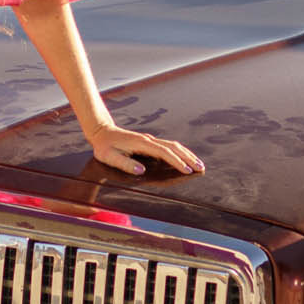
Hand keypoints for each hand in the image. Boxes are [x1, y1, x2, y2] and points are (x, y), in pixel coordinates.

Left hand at [84, 122, 202, 179]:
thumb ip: (125, 164)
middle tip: (201, 168)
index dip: (176, 162)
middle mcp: (149, 140)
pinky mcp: (149, 142)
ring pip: (173, 145)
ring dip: (187, 154)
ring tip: (198, 164)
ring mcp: (150, 140)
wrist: (102, 132)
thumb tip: (142, 171)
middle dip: (188, 158)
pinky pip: (168, 147)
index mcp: (141, 143)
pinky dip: (180, 152)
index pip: (164, 152)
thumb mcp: (110, 157)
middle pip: (174, 147)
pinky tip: (185, 158)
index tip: (187, 170)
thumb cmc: (104, 147)